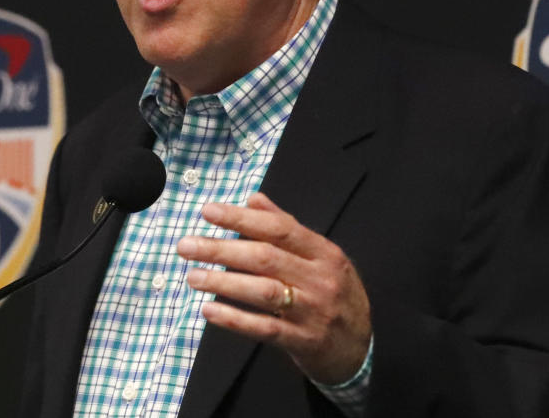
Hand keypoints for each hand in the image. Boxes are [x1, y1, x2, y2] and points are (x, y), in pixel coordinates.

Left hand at [176, 192, 371, 384]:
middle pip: (265, 257)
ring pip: (263, 291)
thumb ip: (287, 227)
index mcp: (324, 252)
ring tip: (192, 276)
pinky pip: (264, 328)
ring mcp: (312, 311)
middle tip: (186, 246)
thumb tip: (254, 199)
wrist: (362, 348)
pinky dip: (235, 319)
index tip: (208, 212)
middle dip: (221, 249)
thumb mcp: (322, 258)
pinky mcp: (303, 341)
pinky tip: (209, 310)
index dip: (241, 218)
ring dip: (223, 282)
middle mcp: (319, 278)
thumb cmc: (336, 295)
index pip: (279, 229)